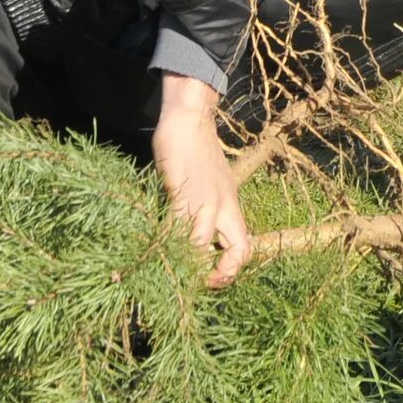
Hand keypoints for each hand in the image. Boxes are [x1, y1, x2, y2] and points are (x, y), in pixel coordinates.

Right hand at [151, 74, 251, 287]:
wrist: (189, 120)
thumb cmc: (196, 152)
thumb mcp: (211, 184)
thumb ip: (207, 210)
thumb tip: (197, 239)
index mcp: (232, 206)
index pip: (245, 248)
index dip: (232, 270)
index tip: (212, 279)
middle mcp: (224, 206)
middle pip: (238, 250)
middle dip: (221, 275)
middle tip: (201, 282)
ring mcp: (205, 200)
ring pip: (203, 244)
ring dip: (189, 262)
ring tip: (174, 270)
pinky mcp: (182, 192)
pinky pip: (177, 227)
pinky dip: (168, 243)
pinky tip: (157, 248)